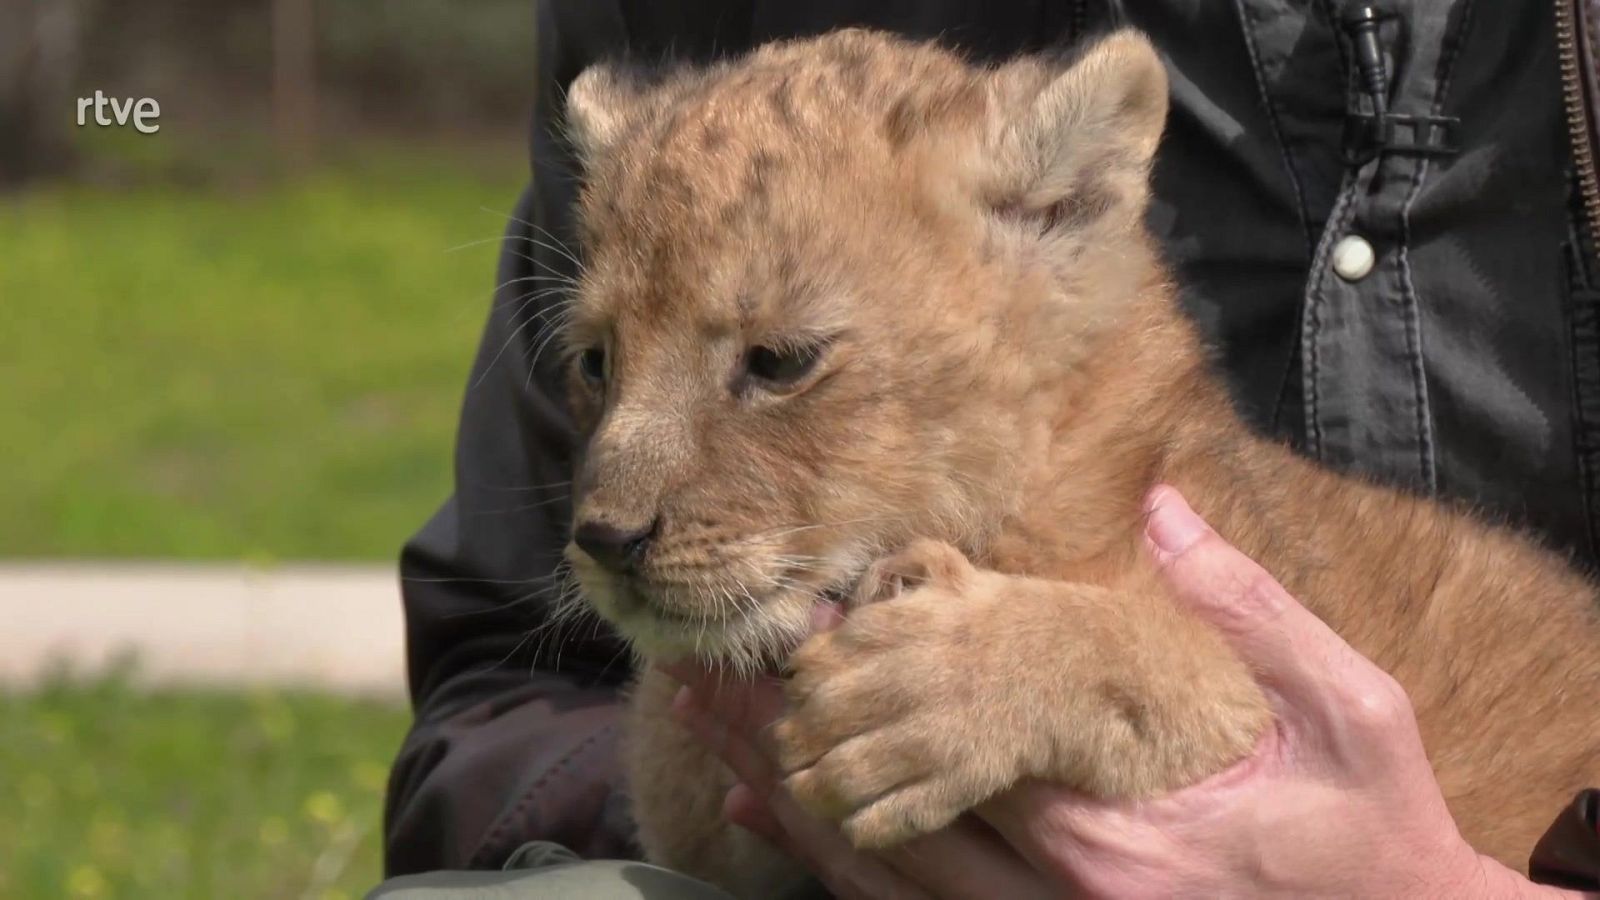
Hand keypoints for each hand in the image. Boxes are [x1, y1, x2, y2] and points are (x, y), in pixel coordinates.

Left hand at [667, 486, 1580, 897]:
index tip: (799, 642)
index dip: (873, 695)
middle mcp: (1063, 897)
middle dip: (802, 749)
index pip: (964, 752)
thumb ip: (1251, 613)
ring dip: (806, 813)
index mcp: (1116, 831)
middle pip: (898, 819)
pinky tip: (804, 838)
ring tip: (722, 754)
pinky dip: (854, 875)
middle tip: (708, 691)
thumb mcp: (1347, 709)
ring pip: (895, 879)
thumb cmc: (1372, 830)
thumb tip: (1168, 511)